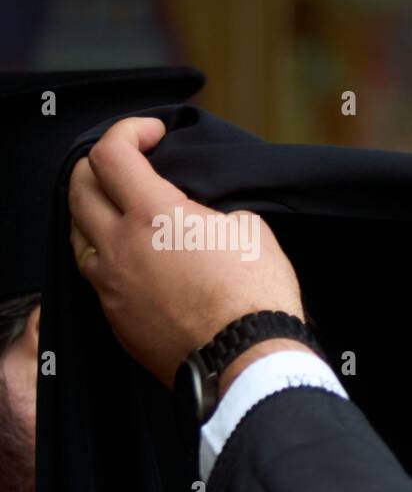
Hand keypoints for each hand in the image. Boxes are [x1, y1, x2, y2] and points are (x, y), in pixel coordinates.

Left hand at [68, 117, 304, 384]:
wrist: (247, 361)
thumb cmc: (256, 297)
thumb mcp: (251, 230)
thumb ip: (212, 211)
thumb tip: (200, 217)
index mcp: (153, 215)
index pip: (111, 153)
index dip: (129, 131)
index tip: (151, 134)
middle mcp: (119, 247)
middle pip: (78, 186)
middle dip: (101, 163)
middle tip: (128, 163)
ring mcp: (111, 286)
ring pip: (76, 233)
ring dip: (94, 210)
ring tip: (122, 211)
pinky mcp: (115, 319)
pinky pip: (94, 275)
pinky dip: (106, 255)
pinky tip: (133, 259)